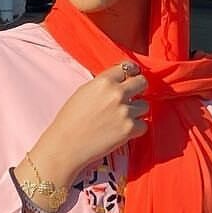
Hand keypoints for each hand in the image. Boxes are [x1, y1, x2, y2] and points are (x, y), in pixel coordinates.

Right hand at [30, 60, 148, 185]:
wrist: (66, 145)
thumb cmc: (70, 120)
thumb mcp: (84, 91)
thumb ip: (103, 84)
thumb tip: (119, 82)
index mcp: (103, 81)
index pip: (127, 67)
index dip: (131, 72)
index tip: (132, 75)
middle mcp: (116, 94)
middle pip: (142, 82)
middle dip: (139, 88)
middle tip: (133, 96)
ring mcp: (125, 112)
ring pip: (144, 105)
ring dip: (137, 110)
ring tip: (123, 117)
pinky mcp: (129, 129)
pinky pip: (144, 125)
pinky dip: (136, 128)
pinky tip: (124, 129)